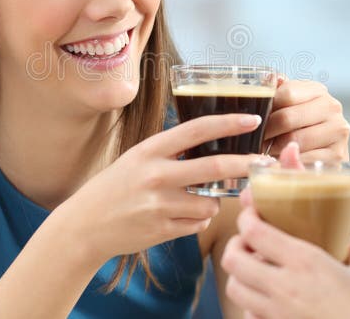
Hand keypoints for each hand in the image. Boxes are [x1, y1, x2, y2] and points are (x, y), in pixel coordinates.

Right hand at [58, 113, 269, 261]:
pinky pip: (198, 224)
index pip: (197, 129)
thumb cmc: (114, 187)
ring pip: (210, 202)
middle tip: (265, 162)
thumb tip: (211, 144)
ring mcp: (160, 204)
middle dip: (245, 164)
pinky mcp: (162, 230)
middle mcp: (156, 175)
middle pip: (214, 166)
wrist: (85, 225)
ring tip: (198, 200)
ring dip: (214, 201)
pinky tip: (182, 216)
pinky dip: (198, 219)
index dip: (229, 123)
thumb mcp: (137, 159)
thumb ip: (170, 152)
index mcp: (150, 150)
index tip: (253, 120)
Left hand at [221, 207, 349, 318]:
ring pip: (234, 289)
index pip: (254, 231)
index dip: (246, 216)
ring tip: (255, 270)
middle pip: (232, 259)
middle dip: (235, 245)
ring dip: (240, 275)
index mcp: (305, 263)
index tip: (252, 212)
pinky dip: (250, 304)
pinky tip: (268, 300)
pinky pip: (249, 315)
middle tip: (248, 242)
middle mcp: (284, 287)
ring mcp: (277, 313)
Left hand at [263, 77, 349, 162]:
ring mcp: (338, 130)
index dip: (267, 108)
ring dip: (275, 148)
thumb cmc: (301, 127)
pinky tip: (281, 162)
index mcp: (318, 90)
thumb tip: (271, 78)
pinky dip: (289, 162)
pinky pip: (304, 159)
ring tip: (265, 151)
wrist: (325, 154)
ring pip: (294, 140)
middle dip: (267, 132)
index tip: (255, 119)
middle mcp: (332, 106)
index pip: (286, 93)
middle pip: (287, 118)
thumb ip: (279, 91)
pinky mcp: (338, 154)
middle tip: (256, 140)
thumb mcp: (290, 106)